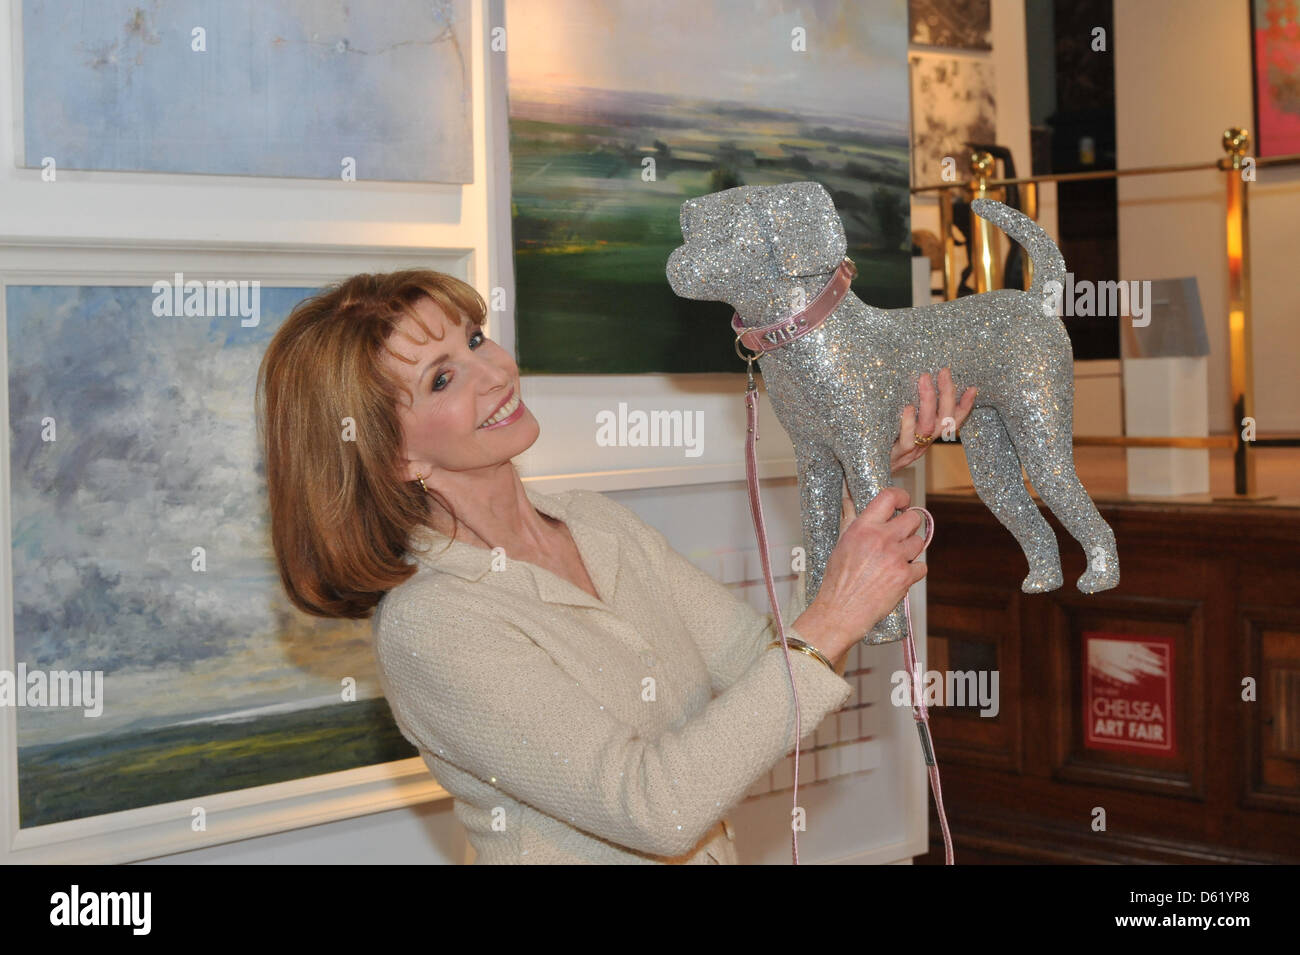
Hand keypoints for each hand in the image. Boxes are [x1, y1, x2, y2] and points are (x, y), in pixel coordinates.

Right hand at [793, 487, 927, 664]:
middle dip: (909, 527)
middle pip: (913, 518)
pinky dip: (914, 571)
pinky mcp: (905, 577)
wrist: (841, 611)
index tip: (903, 502)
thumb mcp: (841, 544)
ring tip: (895, 560)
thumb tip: (849, 502)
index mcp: (863, 528)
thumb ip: (852, 522)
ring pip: (919, 542)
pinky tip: (899, 575)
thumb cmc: (838, 581)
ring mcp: (896, 557)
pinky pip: (922, 566)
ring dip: (910, 550)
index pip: (889, 497)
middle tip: (900, 536)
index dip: (901, 496)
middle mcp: (881, 539)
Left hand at [889, 367, 976, 472]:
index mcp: (929, 435)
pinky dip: (908, 423)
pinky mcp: (897, 454)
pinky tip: (908, 407)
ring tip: (925, 380)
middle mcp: (925, 442)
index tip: (973, 388)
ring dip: (929, 401)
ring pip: (927, 426)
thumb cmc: (884, 444)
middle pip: (944, 420)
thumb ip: (913, 410)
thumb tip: (918, 382)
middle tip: (944, 372)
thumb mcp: (902, 426)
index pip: (953, 420)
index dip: (965, 406)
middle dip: (947, 394)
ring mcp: (913, 449)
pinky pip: (907, 439)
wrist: (870, 470)